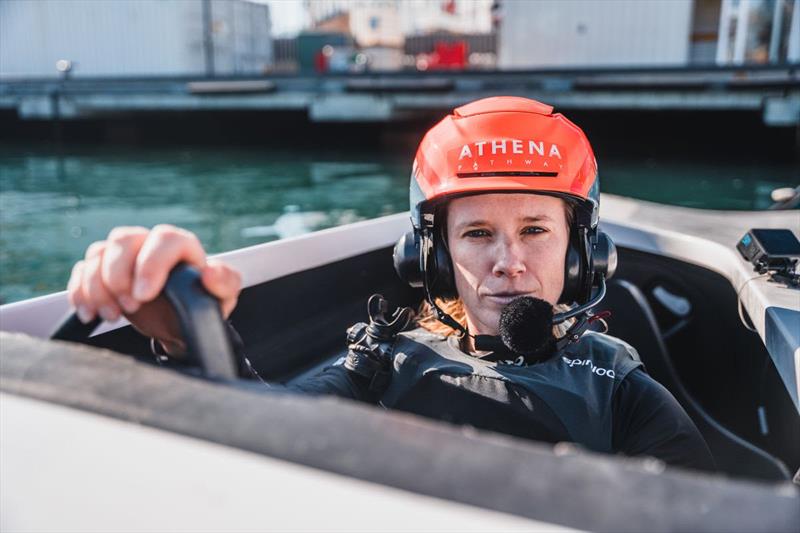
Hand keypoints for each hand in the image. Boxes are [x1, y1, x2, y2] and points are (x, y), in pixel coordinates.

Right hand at [66, 225, 240, 355]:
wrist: (179, 324)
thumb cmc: (202, 305)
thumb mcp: (222, 298)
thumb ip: (225, 283)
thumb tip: (210, 272)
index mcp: (181, 246)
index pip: (164, 239)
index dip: (150, 264)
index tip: (144, 295)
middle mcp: (149, 243)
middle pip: (124, 239)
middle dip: (119, 275)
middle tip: (129, 307)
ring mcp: (124, 255)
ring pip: (99, 253)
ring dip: (98, 287)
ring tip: (112, 316)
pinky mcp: (103, 270)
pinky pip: (83, 270)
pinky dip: (81, 292)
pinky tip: (90, 314)